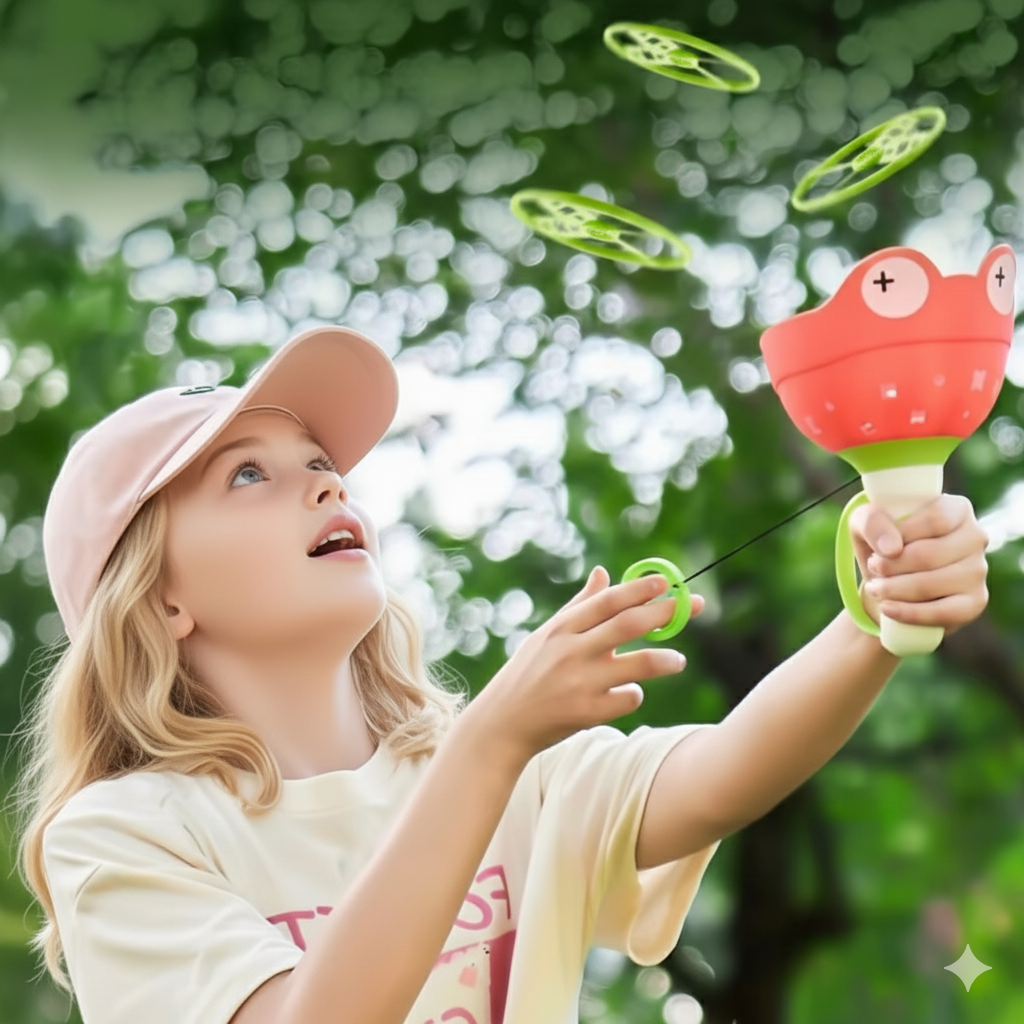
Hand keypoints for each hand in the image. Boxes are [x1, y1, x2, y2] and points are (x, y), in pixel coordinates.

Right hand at [468, 566, 704, 766]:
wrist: (501, 725)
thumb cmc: (526, 675)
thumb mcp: (545, 636)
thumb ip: (578, 606)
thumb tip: (603, 573)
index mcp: (562, 628)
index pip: (608, 600)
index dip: (640, 589)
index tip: (666, 581)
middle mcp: (571, 650)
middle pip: (629, 625)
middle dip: (665, 612)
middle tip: (693, 605)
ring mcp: (580, 682)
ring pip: (639, 665)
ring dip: (665, 660)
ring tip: (678, 661)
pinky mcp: (587, 713)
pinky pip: (628, 699)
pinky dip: (634, 694)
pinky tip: (629, 694)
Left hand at [846, 493, 988, 632]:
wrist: (887, 582)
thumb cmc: (880, 544)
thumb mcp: (864, 524)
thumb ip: (871, 522)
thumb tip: (891, 549)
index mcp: (956, 509)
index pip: (935, 520)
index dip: (901, 535)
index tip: (879, 548)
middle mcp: (975, 537)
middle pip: (930, 554)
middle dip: (891, 566)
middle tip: (874, 568)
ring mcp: (978, 571)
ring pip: (932, 583)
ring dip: (894, 589)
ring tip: (875, 588)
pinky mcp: (975, 602)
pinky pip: (942, 612)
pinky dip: (909, 613)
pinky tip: (887, 608)